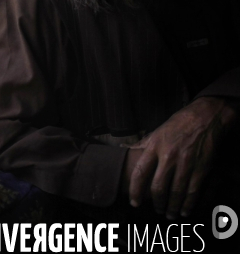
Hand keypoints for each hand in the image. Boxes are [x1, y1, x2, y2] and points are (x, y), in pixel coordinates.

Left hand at [126, 97, 237, 218]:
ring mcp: (185, 163)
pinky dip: (188, 205)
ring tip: (169, 214)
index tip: (134, 202)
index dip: (135, 190)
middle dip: (156, 202)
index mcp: (155, 145)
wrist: (204, 117)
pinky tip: (185, 211)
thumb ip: (144, 144)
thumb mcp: (158, 130)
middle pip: (158, 187)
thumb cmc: (179, 123)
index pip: (140, 171)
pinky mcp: (200, 168)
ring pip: (176, 193)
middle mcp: (168, 156)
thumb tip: (126, 149)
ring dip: (172, 207)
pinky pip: (192, 192)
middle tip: (156, 209)